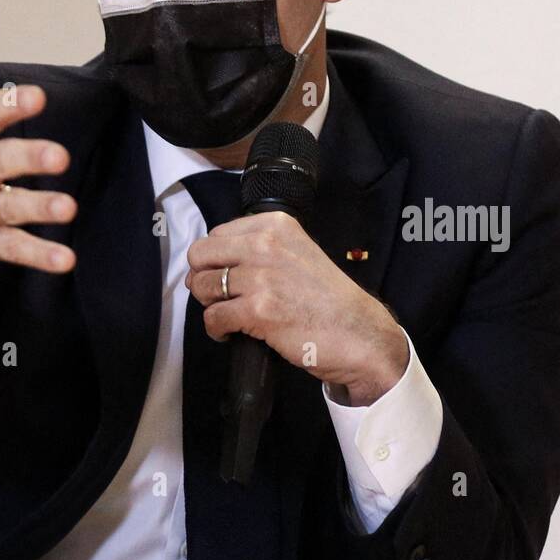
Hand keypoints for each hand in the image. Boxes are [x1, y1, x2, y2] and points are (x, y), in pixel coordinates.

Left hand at [185, 211, 407, 404]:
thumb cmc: (329, 299)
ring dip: (209, 305)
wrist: (359, 333)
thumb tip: (215, 262)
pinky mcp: (258, 310)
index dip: (214, 259)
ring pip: (202, 286)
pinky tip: (229, 333)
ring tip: (227, 315)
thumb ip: (262, 248)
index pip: (217, 234)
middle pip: (201, 255)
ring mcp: (261, 277)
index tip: (225, 275)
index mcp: (276, 225)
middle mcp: (266, 244)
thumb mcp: (298, 252)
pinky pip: (213, 317)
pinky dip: (216, 329)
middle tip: (218, 295)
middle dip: (203, 277)